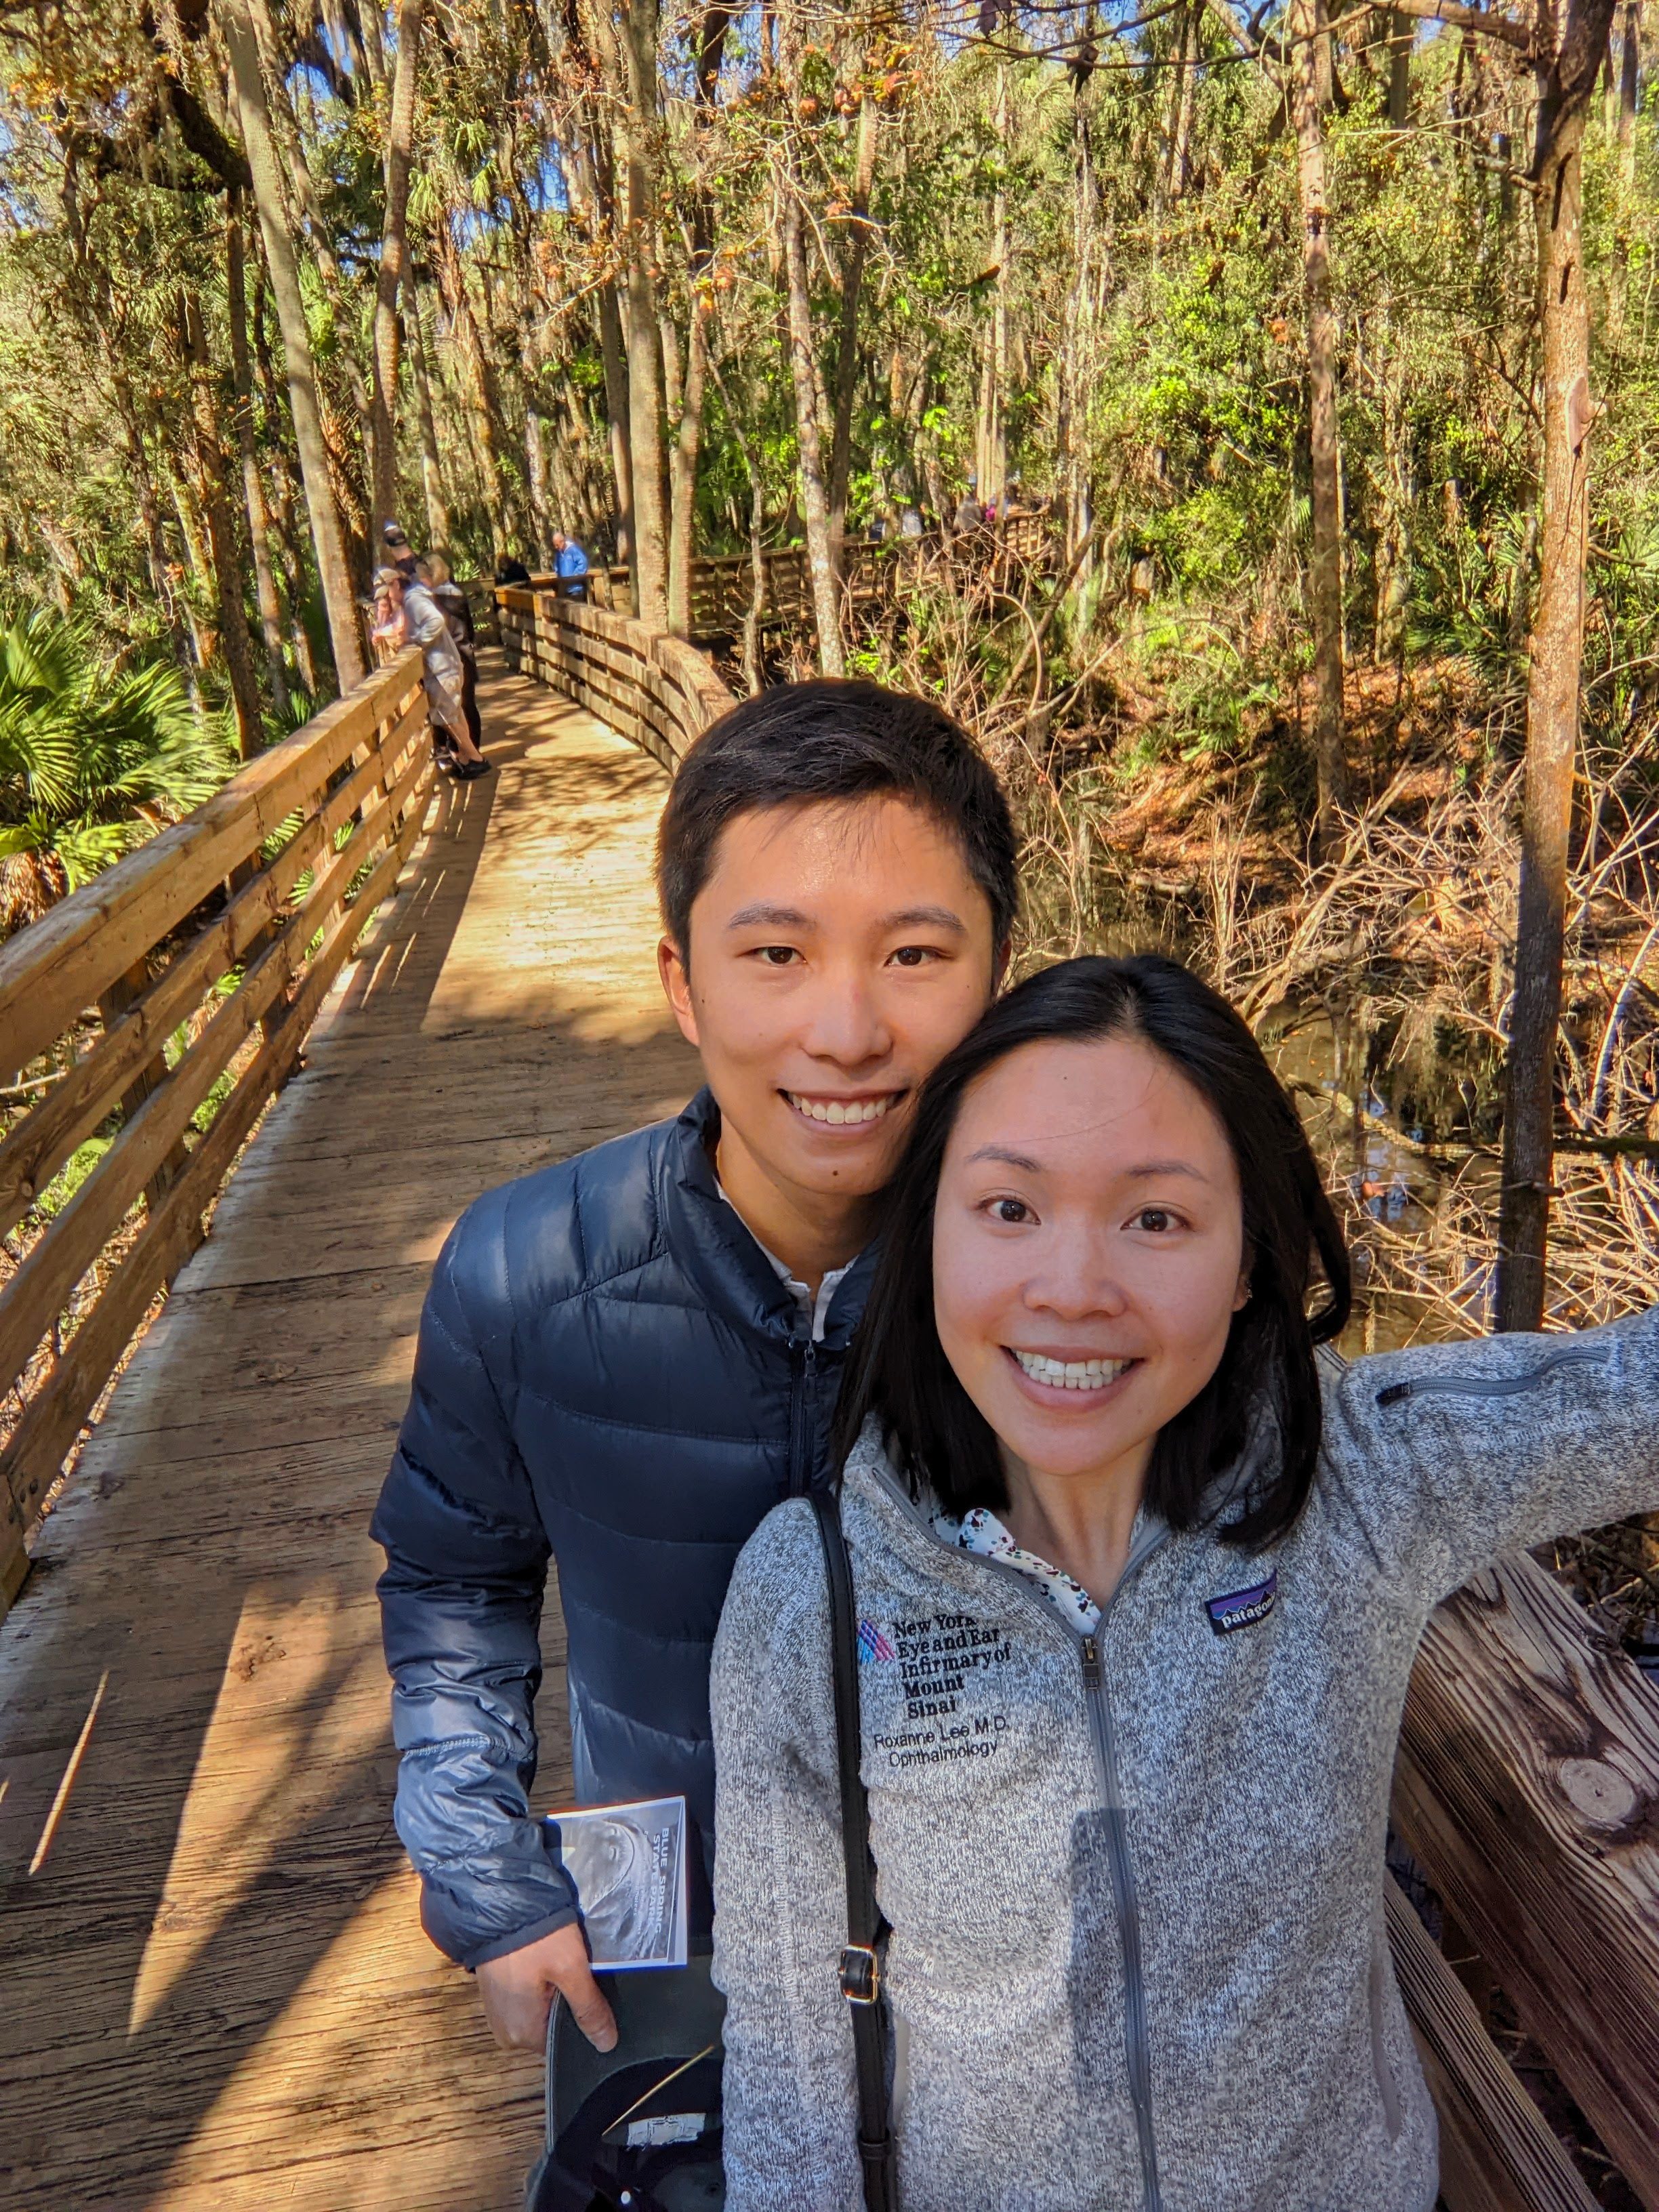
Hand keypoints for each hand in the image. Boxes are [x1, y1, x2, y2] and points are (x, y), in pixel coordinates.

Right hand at [475, 1921, 617, 2054]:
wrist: (501, 1902)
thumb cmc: (536, 1936)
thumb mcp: (570, 1969)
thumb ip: (589, 2009)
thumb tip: (606, 2044)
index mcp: (522, 2035)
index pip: (564, 2042)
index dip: (583, 2022)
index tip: (592, 1997)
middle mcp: (507, 2032)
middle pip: (551, 2028)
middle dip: (569, 2005)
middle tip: (577, 1975)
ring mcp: (499, 2013)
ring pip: (541, 2012)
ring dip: (556, 1993)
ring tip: (562, 1966)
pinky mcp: (497, 1994)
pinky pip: (528, 2000)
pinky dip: (542, 1986)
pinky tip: (548, 1964)